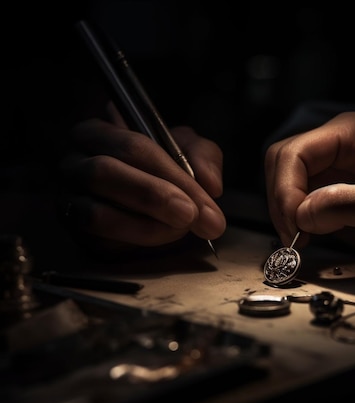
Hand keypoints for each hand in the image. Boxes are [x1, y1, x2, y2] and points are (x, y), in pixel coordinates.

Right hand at [58, 104, 225, 255]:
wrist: (152, 199)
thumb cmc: (164, 166)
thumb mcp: (188, 150)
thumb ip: (203, 157)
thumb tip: (210, 184)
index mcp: (99, 132)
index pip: (133, 147)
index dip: (171, 175)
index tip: (204, 202)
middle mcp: (74, 162)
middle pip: (105, 174)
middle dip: (154, 197)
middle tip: (190, 216)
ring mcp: (68, 198)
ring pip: (97, 213)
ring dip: (144, 226)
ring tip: (179, 230)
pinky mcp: (75, 231)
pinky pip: (98, 241)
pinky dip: (132, 242)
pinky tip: (159, 239)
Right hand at [264, 111, 354, 258]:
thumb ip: (349, 204)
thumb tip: (300, 213)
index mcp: (351, 133)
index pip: (294, 153)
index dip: (285, 189)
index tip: (296, 227)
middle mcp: (337, 147)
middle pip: (281, 164)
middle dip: (280, 200)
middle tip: (294, 238)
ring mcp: (335, 171)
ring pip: (285, 185)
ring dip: (284, 213)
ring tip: (302, 242)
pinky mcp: (336, 196)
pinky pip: (299, 204)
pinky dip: (294, 222)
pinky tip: (307, 240)